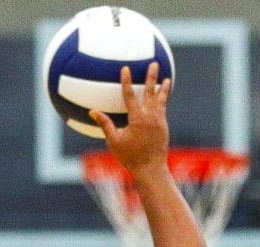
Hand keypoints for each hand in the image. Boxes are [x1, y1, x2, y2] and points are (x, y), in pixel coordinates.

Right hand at [89, 62, 170, 176]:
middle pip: (150, 92)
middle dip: (151, 77)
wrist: (151, 170)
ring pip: (161, 100)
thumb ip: (105, 125)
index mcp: (137, 119)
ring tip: (166, 78)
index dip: (127, 81)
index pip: (130, 95)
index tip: (126, 68)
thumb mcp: (114, 142)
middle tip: (154, 63)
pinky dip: (163, 101)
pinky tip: (163, 97)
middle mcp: (150, 117)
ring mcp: (159, 121)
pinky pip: (163, 109)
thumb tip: (92, 112)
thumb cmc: (130, 158)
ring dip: (163, 88)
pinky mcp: (163, 127)